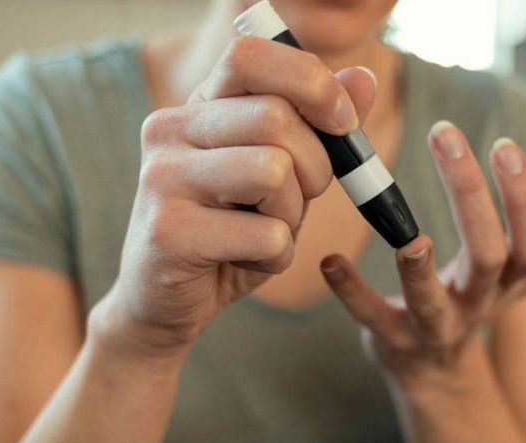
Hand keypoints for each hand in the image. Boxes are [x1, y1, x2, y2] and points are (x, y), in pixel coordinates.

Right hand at [92, 37, 376, 354]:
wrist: (163, 303)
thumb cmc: (231, 233)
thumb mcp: (285, 176)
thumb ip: (319, 129)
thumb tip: (364, 78)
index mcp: (198, 106)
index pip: (250, 56)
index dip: (310, 81)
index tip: (343, 123)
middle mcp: (169, 129)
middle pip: (276, 117)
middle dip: (315, 167)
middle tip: (298, 201)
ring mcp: (161, 178)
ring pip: (273, 172)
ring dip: (292, 215)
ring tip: (266, 232)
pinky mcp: (167, 232)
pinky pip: (266, 234)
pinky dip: (277, 257)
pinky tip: (244, 261)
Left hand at [321, 121, 525, 388]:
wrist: (435, 374)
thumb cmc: (472, 299)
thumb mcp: (517, 273)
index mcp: (512, 281)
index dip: (524, 199)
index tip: (504, 144)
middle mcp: (479, 304)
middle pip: (488, 258)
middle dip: (471, 197)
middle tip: (446, 136)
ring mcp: (436, 327)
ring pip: (432, 301)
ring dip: (418, 269)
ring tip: (410, 237)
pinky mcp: (394, 340)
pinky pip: (372, 318)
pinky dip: (351, 292)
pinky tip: (330, 260)